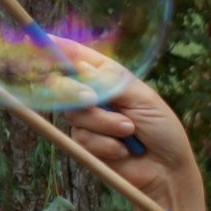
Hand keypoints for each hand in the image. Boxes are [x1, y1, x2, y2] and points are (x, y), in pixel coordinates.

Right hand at [58, 49, 197, 207]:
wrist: (167, 170)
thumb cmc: (162, 129)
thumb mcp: (141, 98)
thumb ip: (109, 82)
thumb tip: (80, 66)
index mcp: (107, 76)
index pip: (76, 57)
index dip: (57, 48)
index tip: (42, 40)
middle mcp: (92, 95)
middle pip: (61, 84)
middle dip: (73, 91)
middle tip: (92, 100)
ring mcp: (87, 120)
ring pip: (73, 114)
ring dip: (104, 123)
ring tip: (130, 131)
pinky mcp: (85, 145)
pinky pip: (82, 138)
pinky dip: (105, 144)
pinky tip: (124, 150)